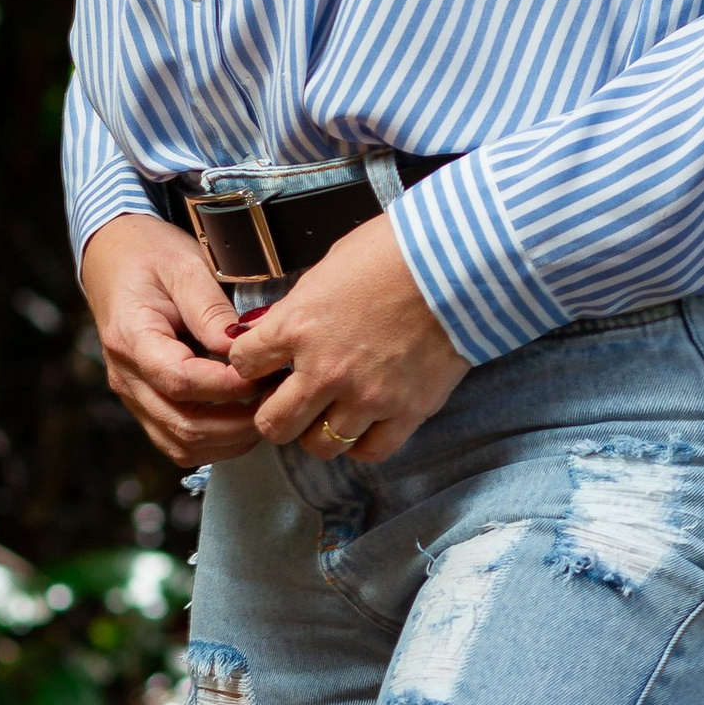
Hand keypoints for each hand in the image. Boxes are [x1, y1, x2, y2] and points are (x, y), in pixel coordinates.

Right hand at [79, 214, 266, 467]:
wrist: (113, 258)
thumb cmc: (150, 255)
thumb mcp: (184, 266)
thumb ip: (211, 310)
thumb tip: (241, 349)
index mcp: (131, 338)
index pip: (181, 380)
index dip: (228, 387)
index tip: (266, 374)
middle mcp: (126, 377)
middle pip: (183, 425)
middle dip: (239, 422)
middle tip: (278, 398)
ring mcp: (133, 395)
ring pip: (182, 444)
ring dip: (230, 440)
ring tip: (266, 411)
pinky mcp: (144, 404)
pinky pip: (177, 441)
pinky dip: (215, 442)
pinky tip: (243, 419)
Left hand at [228, 212, 469, 464]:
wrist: (458, 263)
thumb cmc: (392, 252)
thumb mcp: (328, 269)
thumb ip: (300, 308)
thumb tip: (283, 329)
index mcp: (298, 326)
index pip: (245, 363)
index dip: (249, 363)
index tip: (261, 363)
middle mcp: (325, 370)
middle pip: (274, 424)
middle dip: (274, 415)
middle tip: (287, 403)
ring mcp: (367, 397)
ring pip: (321, 446)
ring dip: (318, 432)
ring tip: (328, 415)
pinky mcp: (407, 411)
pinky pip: (370, 451)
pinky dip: (360, 444)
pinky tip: (362, 426)